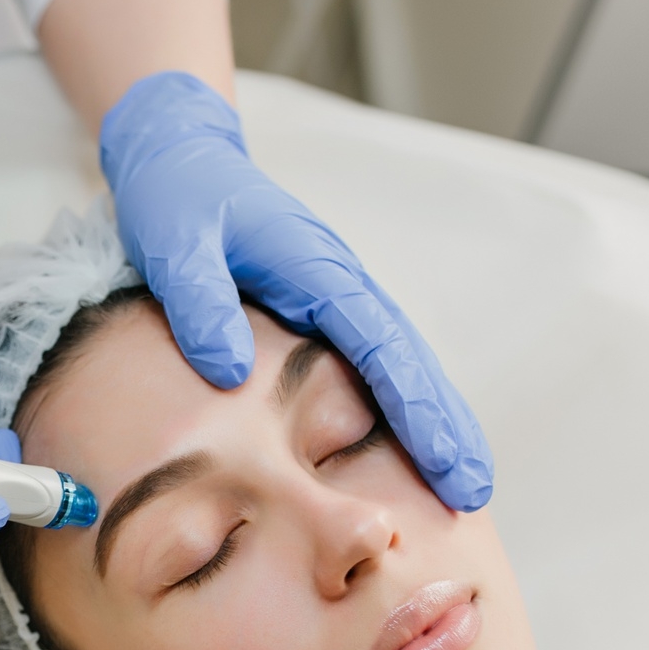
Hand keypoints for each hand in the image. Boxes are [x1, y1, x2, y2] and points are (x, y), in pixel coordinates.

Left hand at [100, 72, 493, 511]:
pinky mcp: (323, 310)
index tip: (441, 459)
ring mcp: (337, 297)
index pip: (380, 346)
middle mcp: (340, 283)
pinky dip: (401, 405)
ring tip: (462, 485)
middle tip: (473, 491)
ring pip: (401, 364)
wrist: (180, 158)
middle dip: (445, 425)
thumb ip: (200, 302)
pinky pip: (373, 363)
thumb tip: (229, 373)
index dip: (414, 406)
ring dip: (434, 421)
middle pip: (409, 360)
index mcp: (316, 268)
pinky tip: (414, 448)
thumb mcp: (175, 243)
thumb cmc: (177, 198)